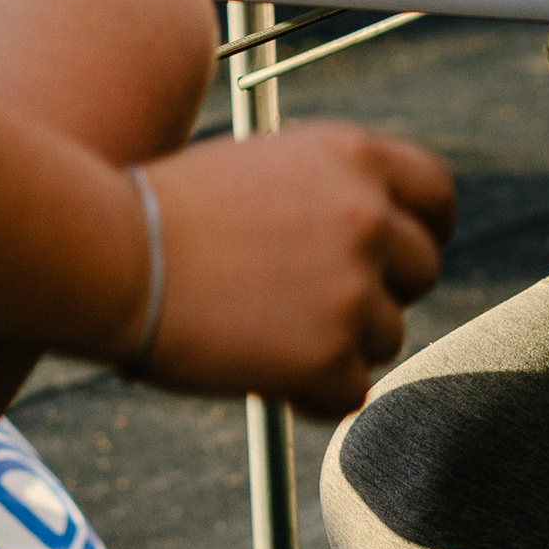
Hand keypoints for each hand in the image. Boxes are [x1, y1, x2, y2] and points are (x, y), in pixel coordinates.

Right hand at [136, 125, 455, 416]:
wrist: (111, 254)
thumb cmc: (167, 210)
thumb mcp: (265, 165)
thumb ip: (330, 191)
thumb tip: (376, 231)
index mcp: (354, 156)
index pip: (437, 193)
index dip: (428, 228)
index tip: (404, 254)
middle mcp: (367, 216)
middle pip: (422, 270)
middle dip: (382, 292)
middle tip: (323, 304)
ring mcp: (353, 288)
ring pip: (386, 336)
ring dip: (339, 343)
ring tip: (266, 331)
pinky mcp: (329, 355)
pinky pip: (350, 391)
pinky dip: (312, 392)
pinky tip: (261, 370)